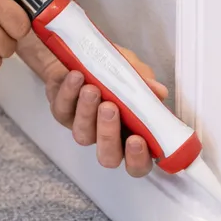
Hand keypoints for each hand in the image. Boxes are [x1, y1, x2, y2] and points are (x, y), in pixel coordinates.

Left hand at [26, 35, 168, 177]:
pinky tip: (77, 77)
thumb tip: (158, 92)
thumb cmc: (114, 72)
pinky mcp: (62, 114)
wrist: (83, 56)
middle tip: (110, 108)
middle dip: (108, 134)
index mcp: (132, 135)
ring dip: (87, 111)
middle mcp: (107, 138)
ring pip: (82, 134)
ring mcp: (83, 128)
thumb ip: (146, 85)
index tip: (137, 139)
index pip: (138, 164)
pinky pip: (62, 109)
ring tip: (92, 89)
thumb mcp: (134, 73)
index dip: (137, 159)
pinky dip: (69, 92)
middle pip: (108, 156)